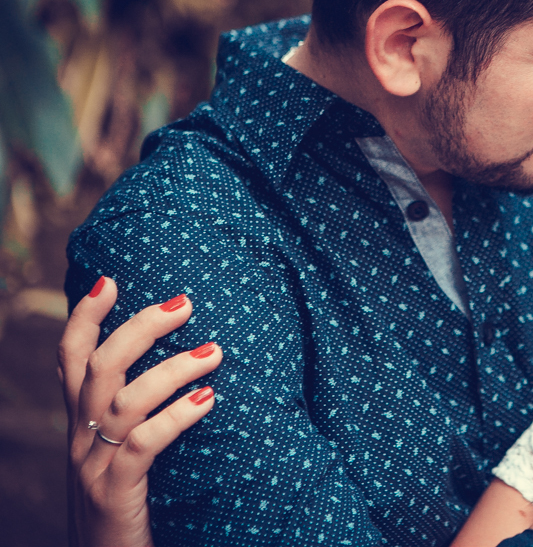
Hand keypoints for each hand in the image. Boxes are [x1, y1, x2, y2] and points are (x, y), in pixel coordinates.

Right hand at [58, 277, 222, 546]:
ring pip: (123, 401)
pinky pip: (143, 444)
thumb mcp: (123, 449)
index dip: (83, 318)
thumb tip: (186, 362)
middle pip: (100, 367)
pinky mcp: (116, 492)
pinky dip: (176, 416)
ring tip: (215, 352)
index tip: (109, 280)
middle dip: (140, 328)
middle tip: (185, 302)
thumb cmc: (126, 499)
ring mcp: (94, 465)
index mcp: (81, 422)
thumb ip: (138, 410)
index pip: (70, 359)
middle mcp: (80, 438)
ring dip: (172, 369)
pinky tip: (208, 399)